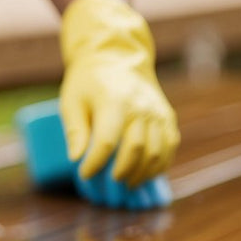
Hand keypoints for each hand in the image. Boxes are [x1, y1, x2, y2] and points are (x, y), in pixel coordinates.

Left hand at [58, 0, 178, 187]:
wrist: (117, 57)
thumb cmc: (88, 83)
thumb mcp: (71, 101)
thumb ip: (75, 130)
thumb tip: (74, 159)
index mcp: (113, 102)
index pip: (106, 142)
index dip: (95, 163)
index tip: (84, 174)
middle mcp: (140, 107)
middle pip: (135, 149)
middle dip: (122, 171)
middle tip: (109, 181)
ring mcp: (157, 111)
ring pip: (156, 151)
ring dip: (143, 173)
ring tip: (127, 183)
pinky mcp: (167, 116)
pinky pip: (169, 145)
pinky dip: (160, 164)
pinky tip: (146, 173)